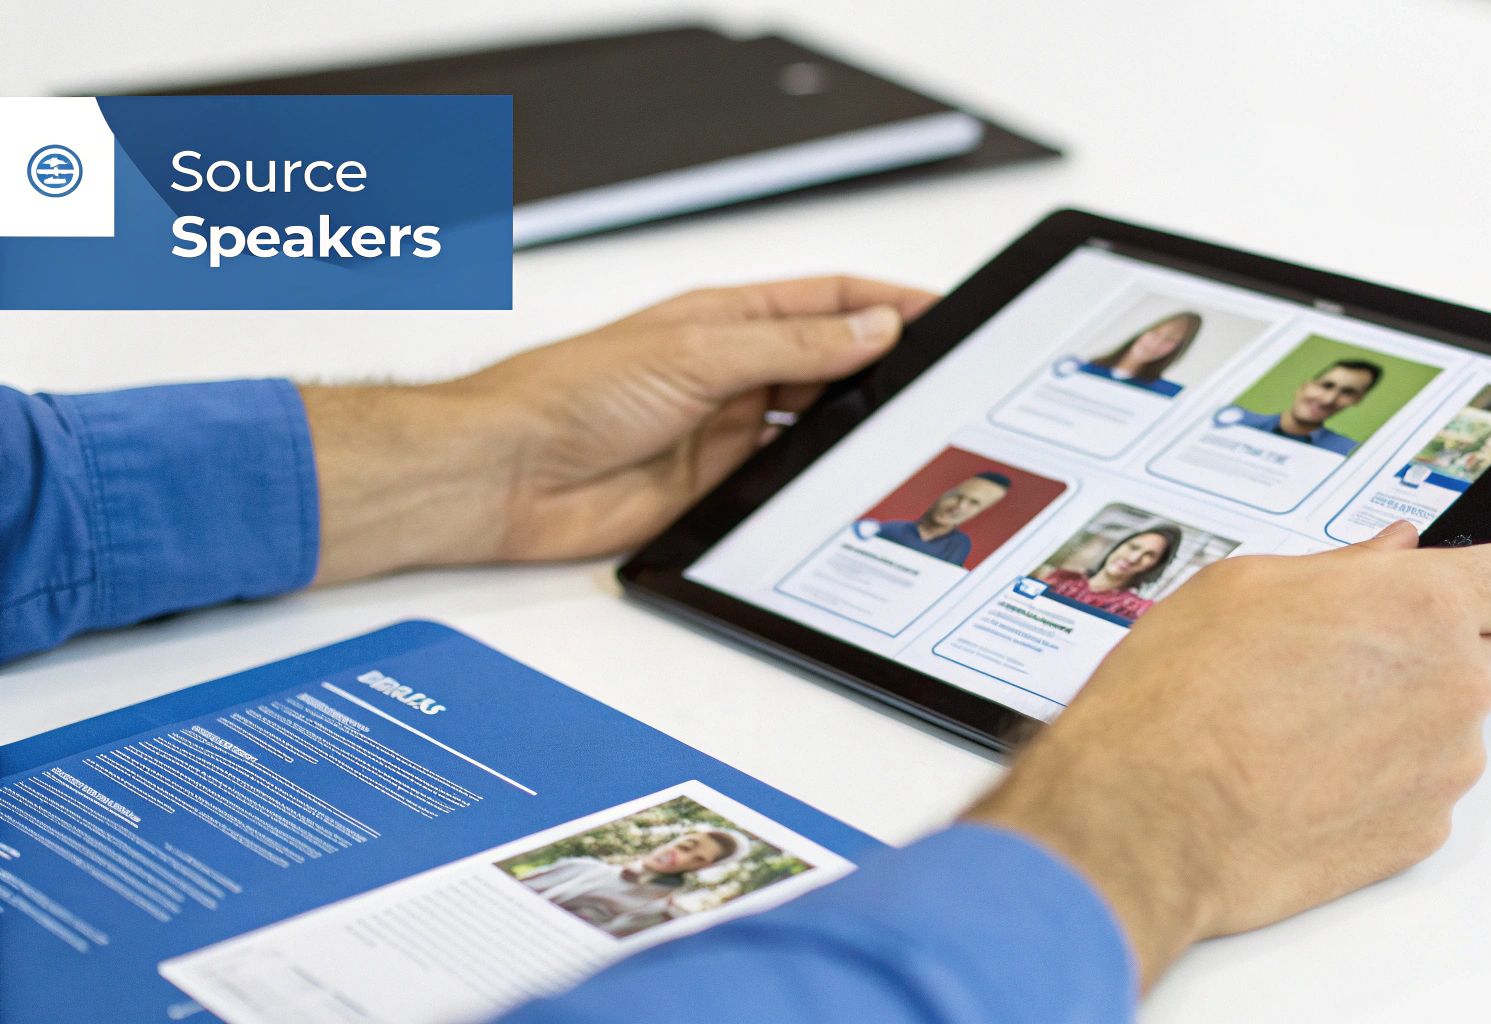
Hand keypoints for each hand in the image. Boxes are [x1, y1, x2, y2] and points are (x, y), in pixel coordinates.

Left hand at [303, 276, 935, 583]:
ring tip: (903, 430)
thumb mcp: (698, 352)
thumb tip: (872, 329)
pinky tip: (842, 481)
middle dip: (884, 368)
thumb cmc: (568, 392)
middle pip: (831, 364)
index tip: (942, 314)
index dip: (888, 305)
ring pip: (814, 425)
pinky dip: (816, 481)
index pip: (830, 302)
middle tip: (939, 381)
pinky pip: (783, 483)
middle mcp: (730, 373)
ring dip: (853, 427)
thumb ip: (792, 344)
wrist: (506, 474)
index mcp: (727, 320)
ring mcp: (725, 432)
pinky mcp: (715, 490)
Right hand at [968, 521, 1490, 987]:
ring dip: (1396, 717)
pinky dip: (1376, 781)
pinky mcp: (1418, 836)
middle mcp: (1453, 686)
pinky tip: (1300, 775)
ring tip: (1297, 724)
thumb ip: (1341, 567)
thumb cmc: (1179, 698)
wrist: (1147, 818)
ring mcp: (1443, 769)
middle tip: (1339, 655)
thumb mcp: (1243, 586)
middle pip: (1485, 651)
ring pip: (1446, 724)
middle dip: (1428, 646)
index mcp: (1421, 604)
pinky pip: (1417, 790)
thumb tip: (1389, 555)